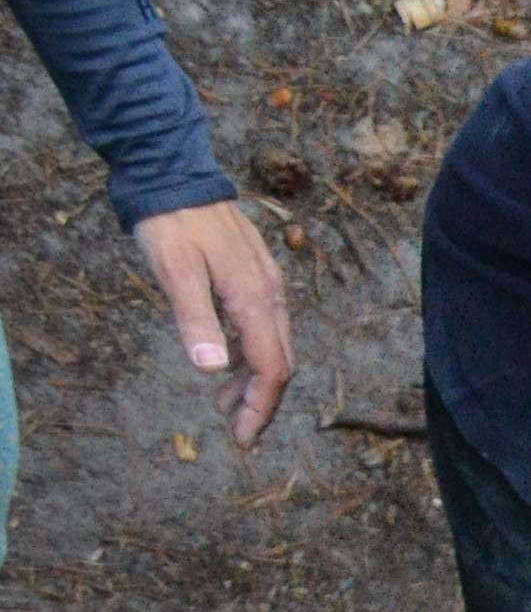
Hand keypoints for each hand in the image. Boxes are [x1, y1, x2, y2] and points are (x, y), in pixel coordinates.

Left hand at [133, 201, 291, 445]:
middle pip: (279, 363)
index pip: (270, 368)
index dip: (259, 407)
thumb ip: (196, 320)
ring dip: (251, 380)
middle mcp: (270, 296)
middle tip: (234, 429)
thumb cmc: (170, 223)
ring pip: (272, 346)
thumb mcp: (175, 272)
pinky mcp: (256, 276)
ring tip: (220, 400)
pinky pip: (262, 327)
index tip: (241, 437)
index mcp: (254, 299)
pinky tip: (225, 360)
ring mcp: (266, 285)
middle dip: (259, 401)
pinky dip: (248, 353)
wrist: (174, 174)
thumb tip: (213, 369)